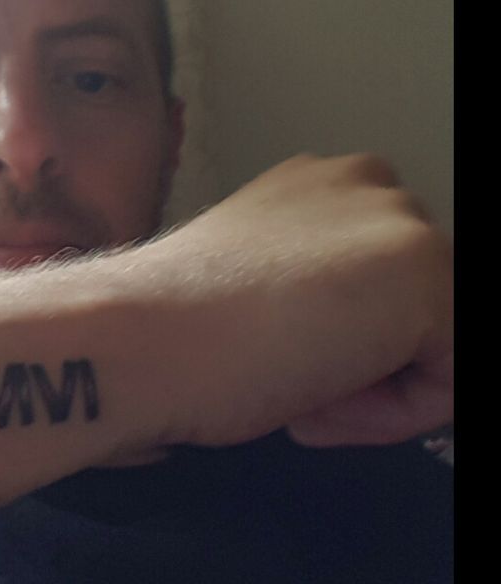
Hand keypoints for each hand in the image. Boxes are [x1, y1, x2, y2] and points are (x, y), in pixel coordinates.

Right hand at [135, 154, 453, 447]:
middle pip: (409, 301)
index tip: (280, 353)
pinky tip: (317, 400)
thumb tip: (346, 332)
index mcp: (315, 182)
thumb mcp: (257, 279)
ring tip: (302, 393)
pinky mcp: (428, 276)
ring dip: (376, 385)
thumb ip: (310, 281)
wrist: (146, 332)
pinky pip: (448, 380)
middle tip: (293, 378)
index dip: (335, 330)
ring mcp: (400, 221)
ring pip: (435, 339)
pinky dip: (392, 415)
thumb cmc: (174, 321)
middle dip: (364, 354)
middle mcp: (362, 180)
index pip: (371, 275)